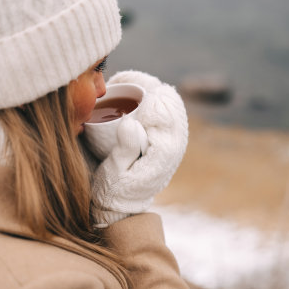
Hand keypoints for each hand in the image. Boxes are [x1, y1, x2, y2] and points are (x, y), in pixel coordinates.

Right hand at [91, 72, 187, 225]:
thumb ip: (125, 148)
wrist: (121, 207)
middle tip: (119, 81)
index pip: (166, 108)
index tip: (120, 85)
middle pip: (170, 100)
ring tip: (123, 83)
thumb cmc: (114, 191)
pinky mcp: (165, 139)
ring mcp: (172, 140)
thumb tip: (132, 122)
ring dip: (149, 87)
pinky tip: (131, 91)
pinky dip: (150, 95)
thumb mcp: (114, 173)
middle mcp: (175, 142)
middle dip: (147, 84)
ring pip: (170, 101)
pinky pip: (165, 109)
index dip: (145, 90)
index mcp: (167, 149)